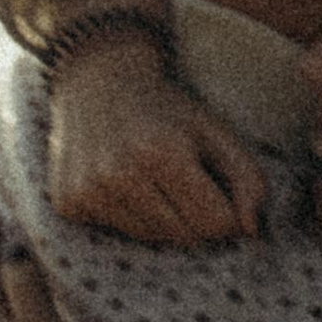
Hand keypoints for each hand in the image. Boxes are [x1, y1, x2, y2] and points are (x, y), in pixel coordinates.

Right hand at [50, 29, 268, 241]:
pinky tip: (124, 182)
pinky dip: (130, 215)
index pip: (215, 222)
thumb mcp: (215, 130)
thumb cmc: (166, 109)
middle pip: (185, 236)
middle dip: (196, 216)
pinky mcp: (68, 203)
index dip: (226, 210)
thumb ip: (248, 176)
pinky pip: (118, 232)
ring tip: (155, 179)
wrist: (97, 82)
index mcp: (162, 151)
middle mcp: (119, 174)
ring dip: (164, 218)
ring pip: (152, 238)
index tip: (217, 187)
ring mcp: (88, 191)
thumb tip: (253, 229)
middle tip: (186, 181)